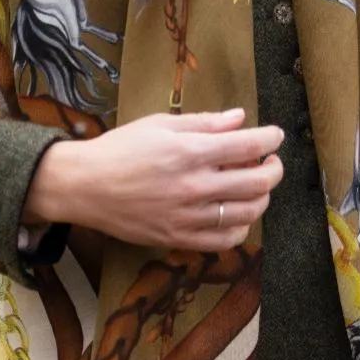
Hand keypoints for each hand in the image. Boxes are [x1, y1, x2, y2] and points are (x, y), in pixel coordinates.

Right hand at [23, 108, 283, 250]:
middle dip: (274, 168)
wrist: (84, 186)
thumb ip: (204, 123)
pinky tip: (238, 214)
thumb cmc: (119, 150)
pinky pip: (226, 239)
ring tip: (257, 186)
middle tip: (271, 161)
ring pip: (248, 212)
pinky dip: (242, 227)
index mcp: (190, 152)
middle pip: (257, 182)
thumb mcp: (159, 125)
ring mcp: (188, 216)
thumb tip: (240, 119)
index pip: (248, 146)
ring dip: (262, 198)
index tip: (275, 136)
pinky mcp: (179, 238)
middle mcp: (194, 186)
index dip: (271, 139)